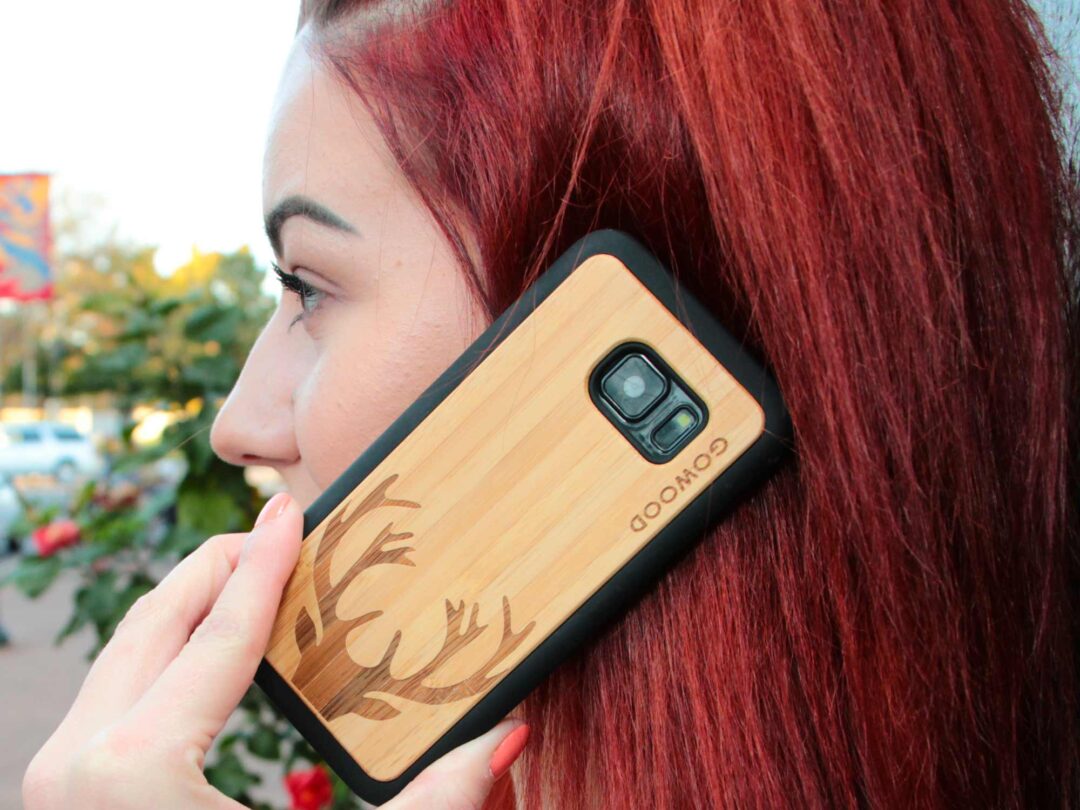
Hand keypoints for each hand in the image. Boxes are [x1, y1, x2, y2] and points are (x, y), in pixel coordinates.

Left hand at [22, 492, 529, 808]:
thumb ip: (438, 805)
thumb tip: (511, 733)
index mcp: (136, 772)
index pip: (217, 634)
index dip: (265, 563)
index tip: (291, 506)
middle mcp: (77, 766)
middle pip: (154, 621)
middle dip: (217, 565)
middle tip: (276, 530)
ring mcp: (56, 783)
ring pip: (123, 654)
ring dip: (187, 605)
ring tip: (249, 577)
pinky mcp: (60, 798)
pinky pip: (110, 695)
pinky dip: (161, 655)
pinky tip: (207, 654)